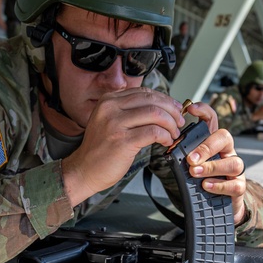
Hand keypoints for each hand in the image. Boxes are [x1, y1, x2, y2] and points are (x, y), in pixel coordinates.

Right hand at [62, 87, 185, 205]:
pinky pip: (153, 132)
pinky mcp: (122, 141)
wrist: (84, 170)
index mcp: (108, 100)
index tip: (174, 109)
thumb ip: (129, 111)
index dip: (164, 99)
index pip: (143, 92)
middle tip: (178, 121)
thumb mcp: (109, 121)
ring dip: (170, 124)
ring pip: (155, 114)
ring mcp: (115, 124)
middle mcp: (110, 108)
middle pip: (151, 100)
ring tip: (173, 133)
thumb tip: (160, 107)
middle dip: (171, 110)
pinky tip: (166, 141)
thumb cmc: (100, 149)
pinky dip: (165, 136)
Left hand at [181, 101, 247, 224]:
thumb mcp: (191, 165)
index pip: (212, 120)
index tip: (191, 108)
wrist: (216, 206)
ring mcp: (236, 169)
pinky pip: (234, 184)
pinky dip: (219, 185)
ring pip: (232, 162)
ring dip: (211, 167)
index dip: (204, 111)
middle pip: (224, 137)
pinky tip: (206, 186)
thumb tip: (170, 148)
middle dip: (206, 147)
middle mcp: (227, 152)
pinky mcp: (239, 186)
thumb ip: (184, 155)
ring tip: (195, 173)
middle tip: (191, 159)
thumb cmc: (202, 180)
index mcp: (213, 143)